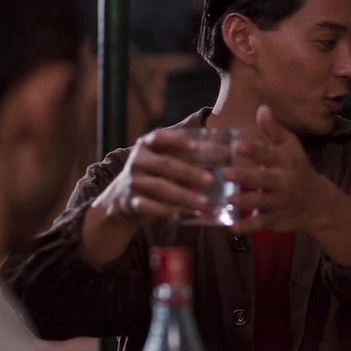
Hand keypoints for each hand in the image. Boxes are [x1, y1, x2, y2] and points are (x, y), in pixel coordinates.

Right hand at [92, 127, 214, 224]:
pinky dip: (165, 210)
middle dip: (190, 172)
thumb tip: (229, 154)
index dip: (178, 140)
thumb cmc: (156, 175)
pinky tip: (182, 214)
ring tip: (205, 203)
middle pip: (165, 164)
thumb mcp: (167, 160)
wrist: (122, 198)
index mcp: (148, 145)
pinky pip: (148, 206)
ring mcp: (132, 181)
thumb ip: (190, 156)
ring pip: (159, 187)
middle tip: (211, 180)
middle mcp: (138, 160)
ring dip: (184, 196)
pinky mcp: (129, 201)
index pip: (161, 137)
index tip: (196, 147)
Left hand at [224, 105, 335, 234]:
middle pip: (264, 179)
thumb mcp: (291, 148)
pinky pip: (261, 224)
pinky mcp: (276, 220)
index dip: (255, 150)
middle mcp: (284, 182)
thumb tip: (262, 108)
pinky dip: (248, 227)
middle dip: (246, 177)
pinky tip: (232, 226)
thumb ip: (274, 131)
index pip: (270, 154)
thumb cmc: (299, 169)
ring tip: (229, 199)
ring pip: (262, 203)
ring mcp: (280, 203)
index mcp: (286, 162)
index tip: (238, 145)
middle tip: (226, 173)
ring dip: (246, 202)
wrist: (318, 203)